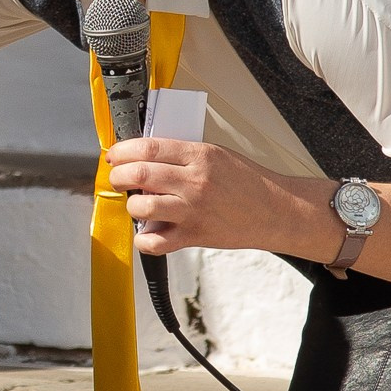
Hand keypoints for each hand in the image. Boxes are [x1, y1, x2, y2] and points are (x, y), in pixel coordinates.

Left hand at [105, 133, 318, 259]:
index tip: (115, 155)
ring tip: (136, 203)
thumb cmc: (247, 182)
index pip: (149, 147)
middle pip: (139, 174)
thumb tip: (146, 156)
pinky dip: (143, 239)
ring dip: (131, 205)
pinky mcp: (194, 236)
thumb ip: (183, 155)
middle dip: (119, 176)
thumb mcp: (217, 154)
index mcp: (199, 155)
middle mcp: (193, 182)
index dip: (123, 150)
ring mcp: (192, 210)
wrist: (275, 211)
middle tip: (118, 178)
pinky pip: (155, 242)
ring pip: (142, 206)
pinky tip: (147, 232)